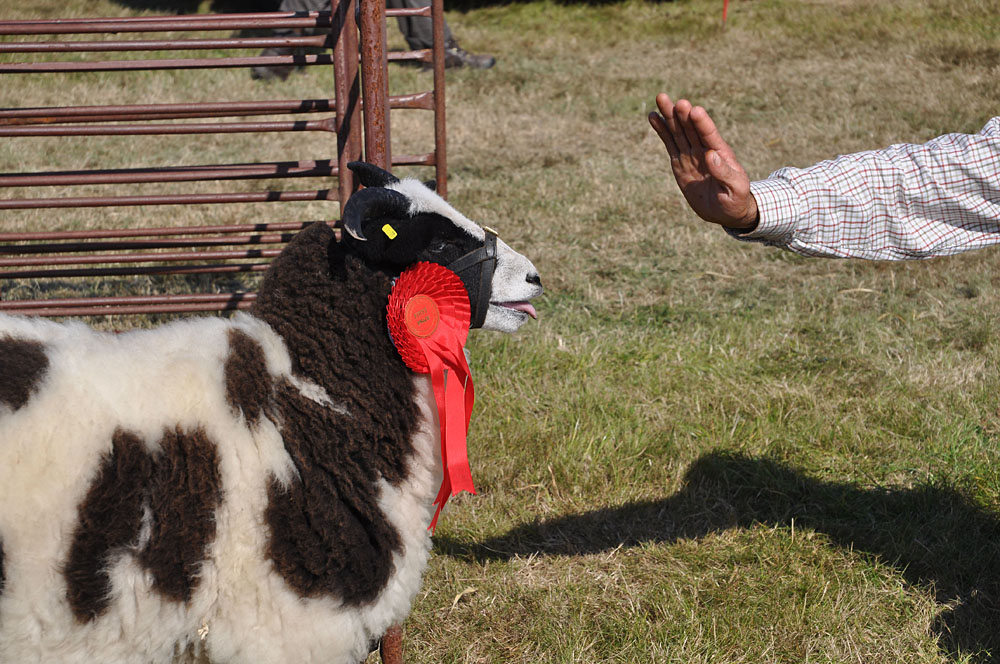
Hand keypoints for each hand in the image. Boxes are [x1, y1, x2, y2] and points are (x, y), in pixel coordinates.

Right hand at [648, 93, 758, 229]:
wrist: (725, 211)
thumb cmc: (735, 200)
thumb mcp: (736, 188)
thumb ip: (725, 172)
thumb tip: (711, 154)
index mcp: (721, 153)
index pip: (709, 135)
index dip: (701, 123)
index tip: (694, 110)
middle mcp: (704, 149)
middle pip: (690, 128)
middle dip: (680, 113)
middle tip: (669, 99)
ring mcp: (691, 154)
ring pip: (678, 132)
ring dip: (669, 116)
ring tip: (660, 98)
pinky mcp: (680, 162)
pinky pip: (669, 144)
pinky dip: (662, 131)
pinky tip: (654, 117)